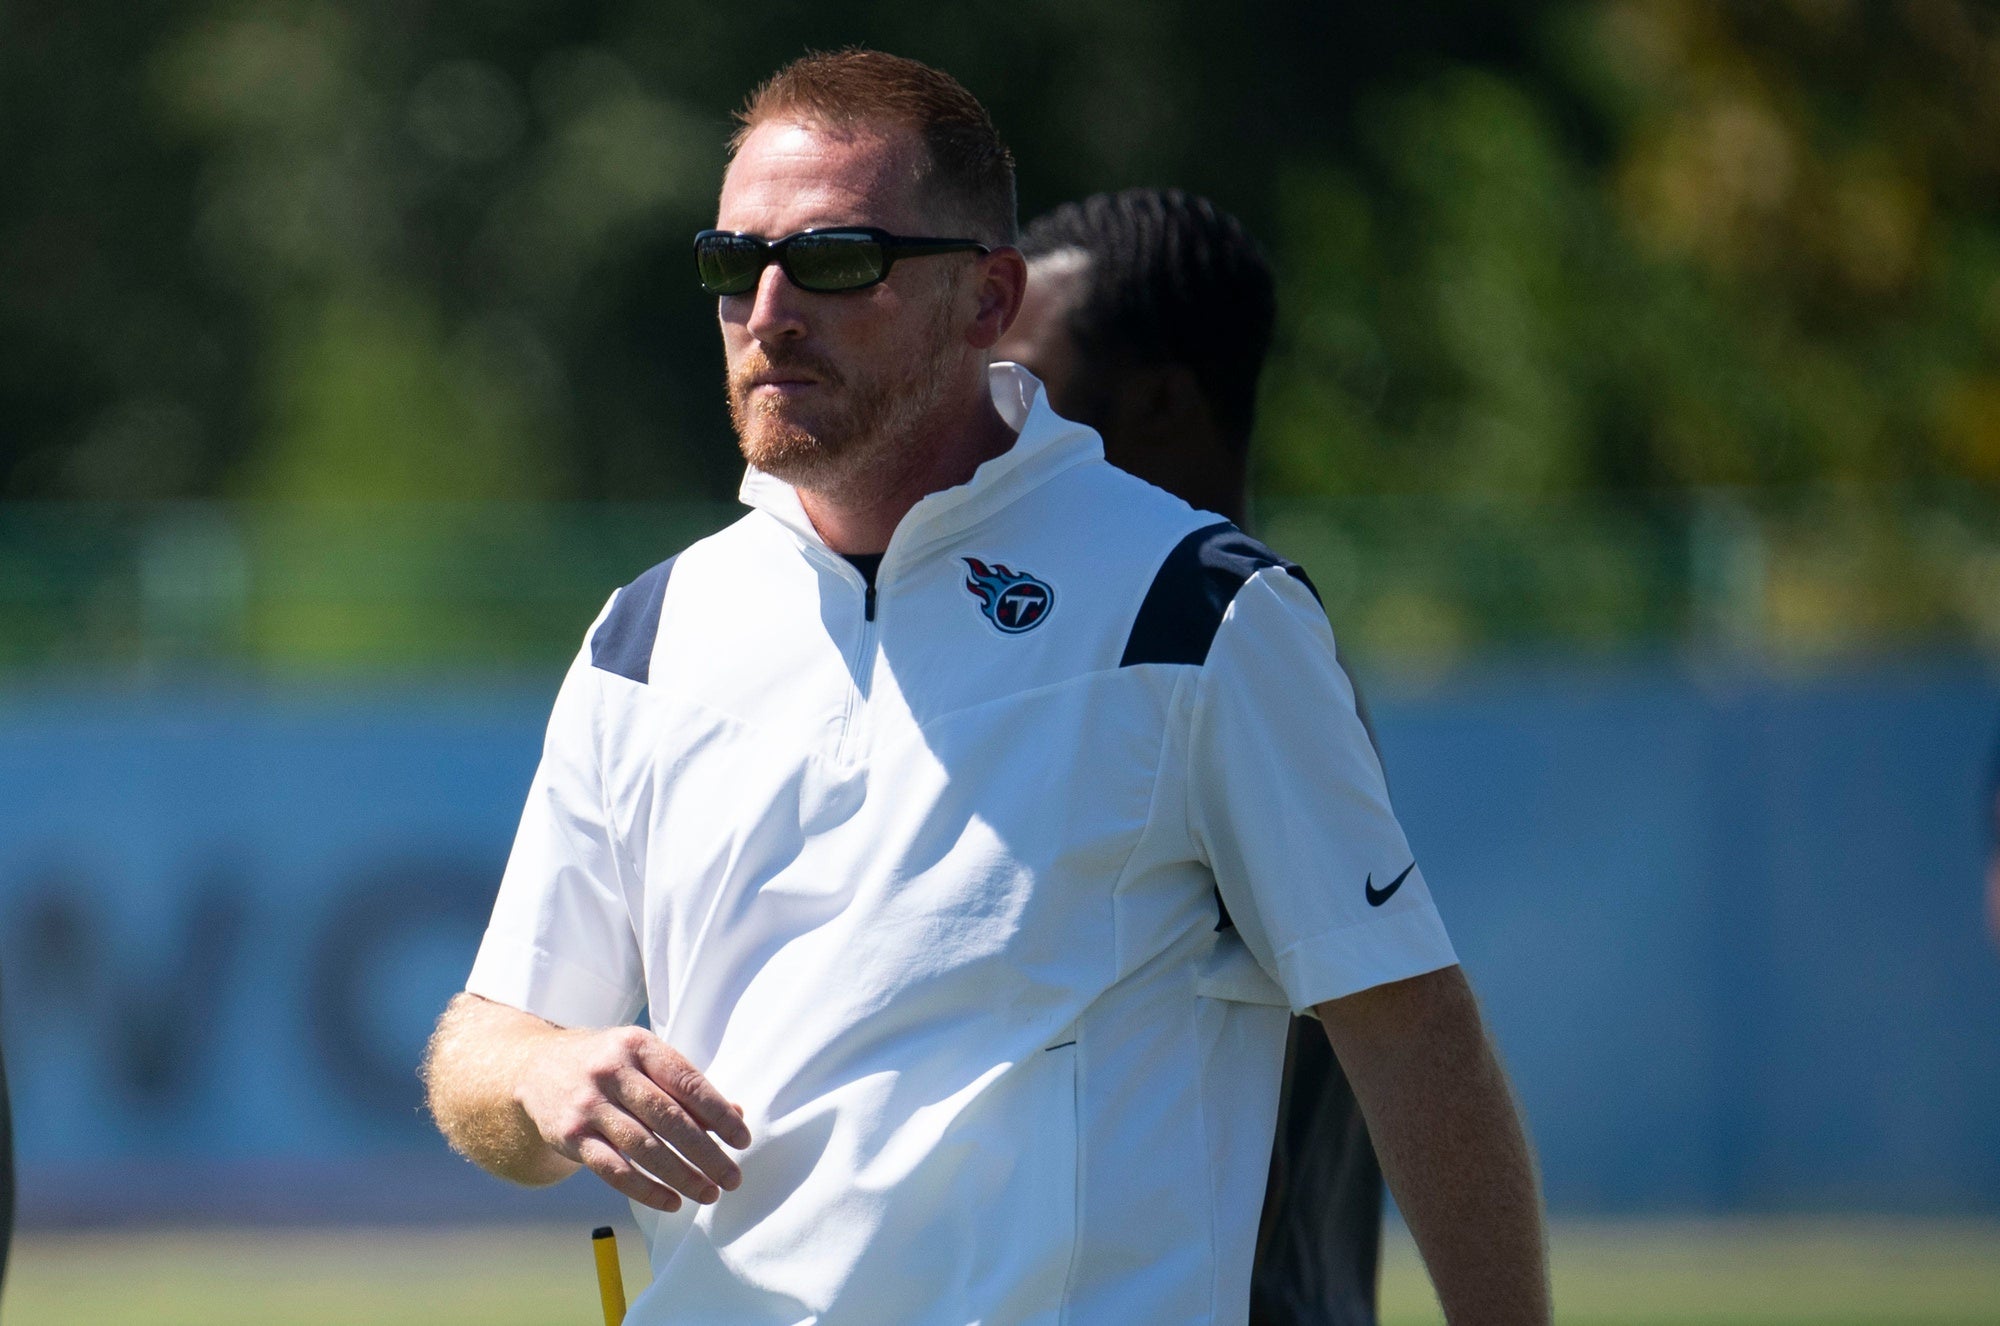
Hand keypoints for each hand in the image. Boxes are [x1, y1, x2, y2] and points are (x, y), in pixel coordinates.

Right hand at [516, 1024, 752, 1211]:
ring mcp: (588, 1104)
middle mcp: (611, 1072)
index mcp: (638, 1046)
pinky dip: (646, 1190)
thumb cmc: (609, 1066)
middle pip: (668, 1119)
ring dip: (682, 1176)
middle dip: (706, 1152)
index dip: (719, 1114)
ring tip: (709, 1193)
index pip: (687, 1082)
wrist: (535, 1069)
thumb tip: (737, 1115)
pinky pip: (614, 1170)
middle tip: (733, 1177)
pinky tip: (672, 1201)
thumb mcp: (644, 1060)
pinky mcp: (571, 1136)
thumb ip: (686, 1086)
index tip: (742, 1140)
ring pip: (643, 1148)